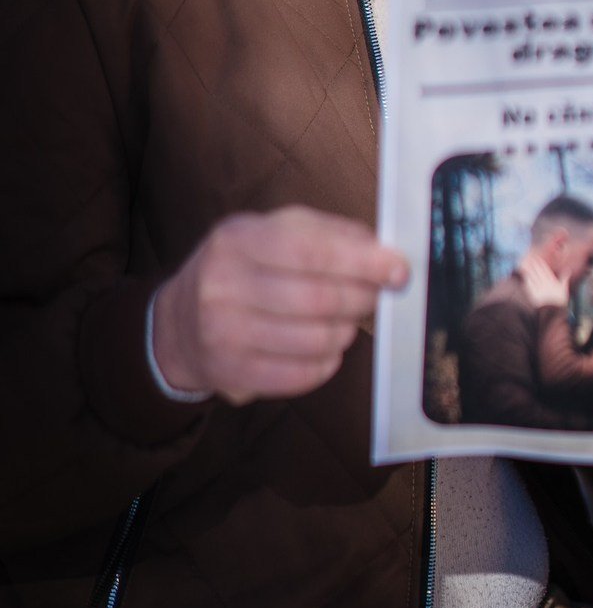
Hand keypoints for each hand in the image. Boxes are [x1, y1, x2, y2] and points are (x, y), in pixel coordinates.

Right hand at [151, 206, 408, 404]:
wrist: (179, 322)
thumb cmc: (245, 269)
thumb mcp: (276, 231)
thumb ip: (330, 233)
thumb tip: (383, 250)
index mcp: (240, 238)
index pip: (312, 250)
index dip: (365, 262)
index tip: (399, 269)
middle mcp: (223, 284)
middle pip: (320, 299)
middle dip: (362, 298)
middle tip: (377, 296)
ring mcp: (223, 332)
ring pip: (317, 339)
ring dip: (346, 331)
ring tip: (344, 321)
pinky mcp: (230, 373)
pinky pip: (302, 375)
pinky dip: (327, 363)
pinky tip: (324, 348)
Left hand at [518, 252, 569, 307]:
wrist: (553, 311)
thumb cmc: (559, 300)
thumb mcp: (564, 289)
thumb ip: (564, 278)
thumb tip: (568, 270)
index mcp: (551, 281)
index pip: (545, 270)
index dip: (541, 264)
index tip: (538, 259)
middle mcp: (544, 283)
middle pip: (538, 272)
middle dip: (534, 265)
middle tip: (531, 259)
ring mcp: (538, 288)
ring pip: (532, 277)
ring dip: (529, 271)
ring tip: (526, 265)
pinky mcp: (533, 294)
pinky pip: (529, 285)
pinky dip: (527, 280)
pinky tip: (525, 277)